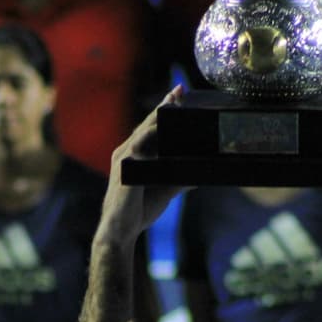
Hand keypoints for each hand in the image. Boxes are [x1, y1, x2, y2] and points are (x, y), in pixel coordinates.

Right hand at [95, 86, 187, 247]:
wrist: (120, 230)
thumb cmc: (139, 210)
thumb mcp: (166, 190)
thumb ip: (181, 179)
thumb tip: (201, 174)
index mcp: (134, 154)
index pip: (151, 128)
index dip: (164, 111)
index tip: (179, 96)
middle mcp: (127, 152)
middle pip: (148, 124)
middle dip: (164, 106)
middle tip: (180, 90)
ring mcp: (124, 158)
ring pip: (143, 131)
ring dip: (159, 116)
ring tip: (174, 102)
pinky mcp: (125, 167)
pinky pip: (139, 146)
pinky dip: (150, 135)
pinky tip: (161, 127)